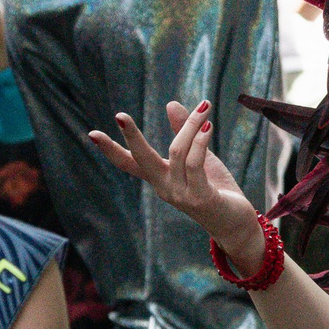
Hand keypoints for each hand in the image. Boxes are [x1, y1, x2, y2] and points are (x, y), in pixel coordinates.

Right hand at [88, 102, 265, 263]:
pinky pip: (196, 163)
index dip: (111, 149)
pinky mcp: (200, 197)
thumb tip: (170, 103)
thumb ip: (184, 132)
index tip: (92, 134)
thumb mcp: (199, 156)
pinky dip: (200, 141)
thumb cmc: (217, 189)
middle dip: (131, 137)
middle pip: (142, 159)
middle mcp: (165, 187)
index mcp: (160, 178)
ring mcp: (181, 194)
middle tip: (119, 115)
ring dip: (190, 125)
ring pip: (177, 152)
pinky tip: (207, 125)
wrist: (236, 224)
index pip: (130, 163)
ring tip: (204, 107)